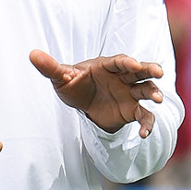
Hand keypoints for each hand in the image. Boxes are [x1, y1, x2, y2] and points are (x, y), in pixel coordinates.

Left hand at [29, 49, 163, 137]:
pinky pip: (143, 116)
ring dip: (153, 93)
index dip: (126, 62)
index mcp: (107, 65)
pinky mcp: (131, 110)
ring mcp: (129, 93)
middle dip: (150, 70)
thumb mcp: (61, 78)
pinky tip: (143, 135)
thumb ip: (50, 68)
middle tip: (158, 72)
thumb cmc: (74, 85)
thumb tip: (32, 54)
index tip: (133, 64)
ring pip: (146, 90)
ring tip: (158, 99)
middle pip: (140, 71)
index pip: (119, 61)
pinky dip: (147, 124)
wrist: (82, 103)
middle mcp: (122, 77)